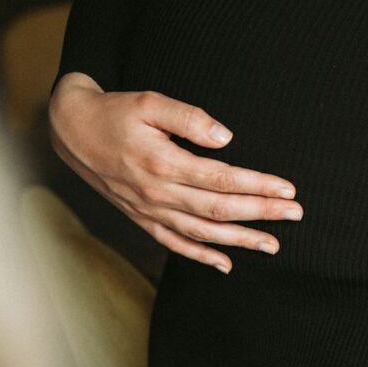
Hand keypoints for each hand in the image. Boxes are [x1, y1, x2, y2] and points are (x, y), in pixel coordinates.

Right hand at [48, 72, 303, 273]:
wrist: (72, 131)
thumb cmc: (115, 111)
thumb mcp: (150, 102)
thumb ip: (189, 118)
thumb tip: (226, 137)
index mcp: (163, 163)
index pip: (221, 179)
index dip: (257, 185)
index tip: (288, 190)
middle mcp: (157, 193)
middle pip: (219, 209)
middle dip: (261, 213)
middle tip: (296, 214)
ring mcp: (149, 211)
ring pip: (202, 233)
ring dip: (240, 240)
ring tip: (273, 244)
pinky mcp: (141, 218)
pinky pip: (174, 244)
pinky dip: (201, 256)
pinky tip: (226, 264)